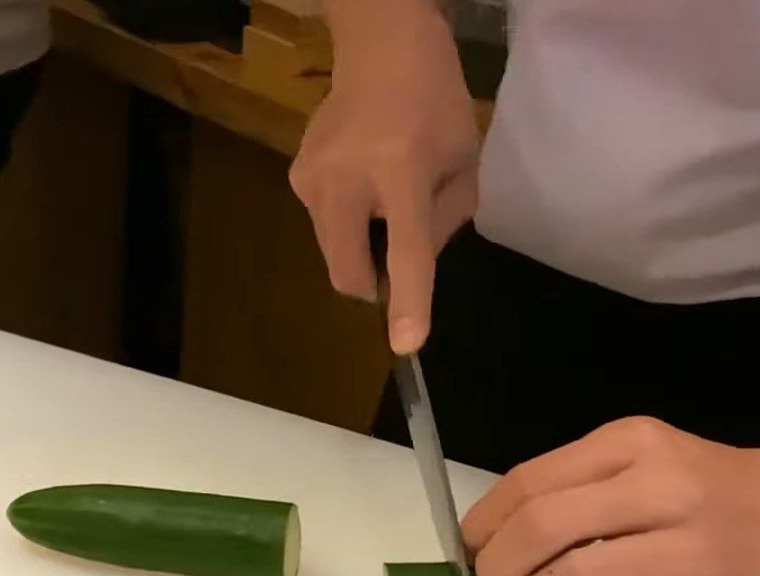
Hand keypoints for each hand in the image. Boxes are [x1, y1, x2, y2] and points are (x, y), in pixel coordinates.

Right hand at [290, 6, 478, 353]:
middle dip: (372, 283)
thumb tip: (409, 268)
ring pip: (333, 253)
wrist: (379, 47)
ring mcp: (312, 178)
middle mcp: (347, 178)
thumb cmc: (435, 102)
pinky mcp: (296, 177)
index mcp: (402, 171)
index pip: (406, 251)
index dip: (408, 301)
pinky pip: (324, 226)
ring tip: (381, 196)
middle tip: (394, 253)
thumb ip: (443, 225)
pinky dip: (347, 223)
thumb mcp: (463, 164)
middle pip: (347, 271)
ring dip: (360, 247)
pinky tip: (361, 181)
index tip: (405, 344)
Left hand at [462, 416, 759, 575]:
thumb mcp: (637, 457)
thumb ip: (573, 483)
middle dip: (499, 565)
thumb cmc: (698, 482)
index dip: (486, 519)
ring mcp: (684, 549)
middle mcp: (656, 490)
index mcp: (629, 445)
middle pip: (545, 528)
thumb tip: (497, 533)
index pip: (532, 481)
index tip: (470, 544)